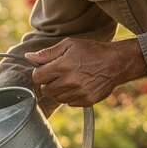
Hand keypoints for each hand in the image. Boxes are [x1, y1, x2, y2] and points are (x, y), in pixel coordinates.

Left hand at [28, 37, 146, 106]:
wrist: (117, 62)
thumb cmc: (92, 51)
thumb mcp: (69, 45)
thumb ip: (48, 53)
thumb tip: (29, 57)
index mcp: (63, 66)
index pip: (37, 77)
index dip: (40, 73)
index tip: (47, 70)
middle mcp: (70, 81)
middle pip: (45, 90)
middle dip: (49, 82)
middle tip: (60, 74)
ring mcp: (79, 93)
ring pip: (56, 98)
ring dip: (59, 90)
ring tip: (71, 79)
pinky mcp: (86, 101)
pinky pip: (69, 103)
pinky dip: (71, 96)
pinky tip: (79, 86)